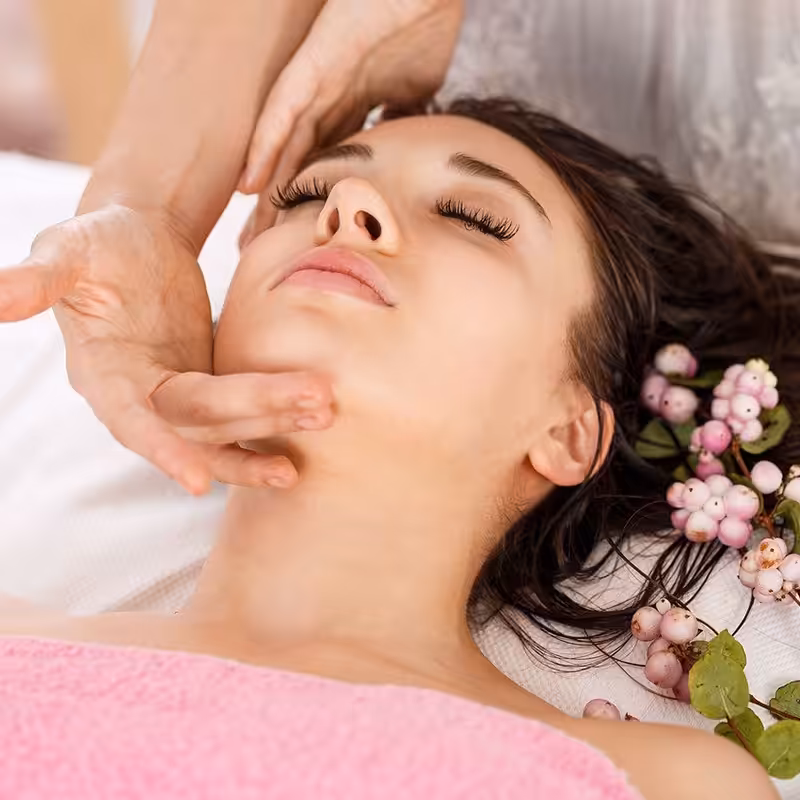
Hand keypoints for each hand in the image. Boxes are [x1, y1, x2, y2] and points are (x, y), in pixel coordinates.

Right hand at [0, 205, 332, 493]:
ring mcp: (177, 397)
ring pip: (228, 426)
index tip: (196, 482)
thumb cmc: (100, 242)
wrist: (140, 241)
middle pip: (202, 421)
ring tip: (325, 416)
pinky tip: (308, 438)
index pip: (131, 420)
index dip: (160, 449)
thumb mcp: (68, 249)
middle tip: (317, 404)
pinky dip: (270, 430)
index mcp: (102, 373)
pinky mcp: (208, 387)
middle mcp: (141, 397)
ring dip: (275, 425)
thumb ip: (39, 278)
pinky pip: (240, 419)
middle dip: (257, 416)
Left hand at [237, 0, 463, 248]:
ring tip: (248, 237)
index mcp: (353, 104)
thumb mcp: (418, 90)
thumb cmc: (427, 22)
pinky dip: (266, 148)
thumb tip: (404, 150)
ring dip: (266, 194)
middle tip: (263, 252)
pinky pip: (284, 111)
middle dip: (281, 209)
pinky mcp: (316, 64)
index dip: (313, 201)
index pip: (325, 163)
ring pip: (284, 147)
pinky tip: (250, 184)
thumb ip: (403, 120)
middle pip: (298, 163)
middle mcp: (329, 98)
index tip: (304, 240)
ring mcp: (319, 82)